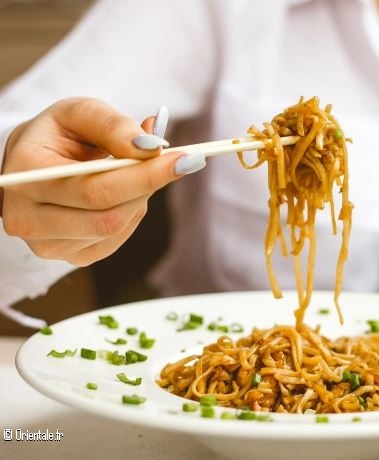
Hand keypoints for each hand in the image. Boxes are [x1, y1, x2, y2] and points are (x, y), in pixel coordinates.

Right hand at [0, 97, 200, 265]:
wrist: (34, 162)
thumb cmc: (59, 135)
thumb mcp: (80, 114)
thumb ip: (113, 126)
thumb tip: (151, 147)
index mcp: (25, 177)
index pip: (95, 189)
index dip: (145, 176)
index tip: (185, 159)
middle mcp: (28, 218)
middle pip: (109, 216)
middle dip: (150, 186)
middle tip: (181, 162)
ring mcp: (47, 245)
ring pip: (116, 229)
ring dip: (139, 199)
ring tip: (134, 172)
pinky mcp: (70, 257)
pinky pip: (116, 240)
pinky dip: (131, 214)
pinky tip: (123, 195)